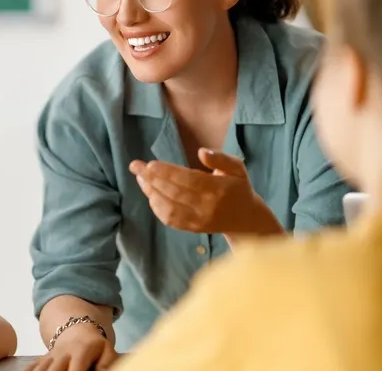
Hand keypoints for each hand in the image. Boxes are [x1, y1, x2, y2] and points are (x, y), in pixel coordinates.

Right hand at [25, 325, 116, 370]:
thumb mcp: (107, 350)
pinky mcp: (42, 359)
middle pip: (54, 370)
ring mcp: (49, 356)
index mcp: (80, 351)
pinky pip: (31, 367)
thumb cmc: (95, 346)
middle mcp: (62, 354)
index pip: (75, 369)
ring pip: (40, 369)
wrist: (77, 329)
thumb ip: (107, 364)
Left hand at [129, 148, 280, 234]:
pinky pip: (170, 219)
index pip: (188, 180)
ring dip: (151, 192)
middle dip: (152, 179)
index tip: (150, 164)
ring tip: (140, 178)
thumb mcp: (237, 168)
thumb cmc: (238, 188)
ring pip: (169, 208)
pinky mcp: (192, 228)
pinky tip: (150, 193)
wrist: (246, 219)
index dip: (168, 172)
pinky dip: (157, 207)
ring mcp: (198, 220)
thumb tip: (202, 152)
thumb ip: (221, 159)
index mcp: (217, 189)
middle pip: (174, 193)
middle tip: (135, 166)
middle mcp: (206, 207)